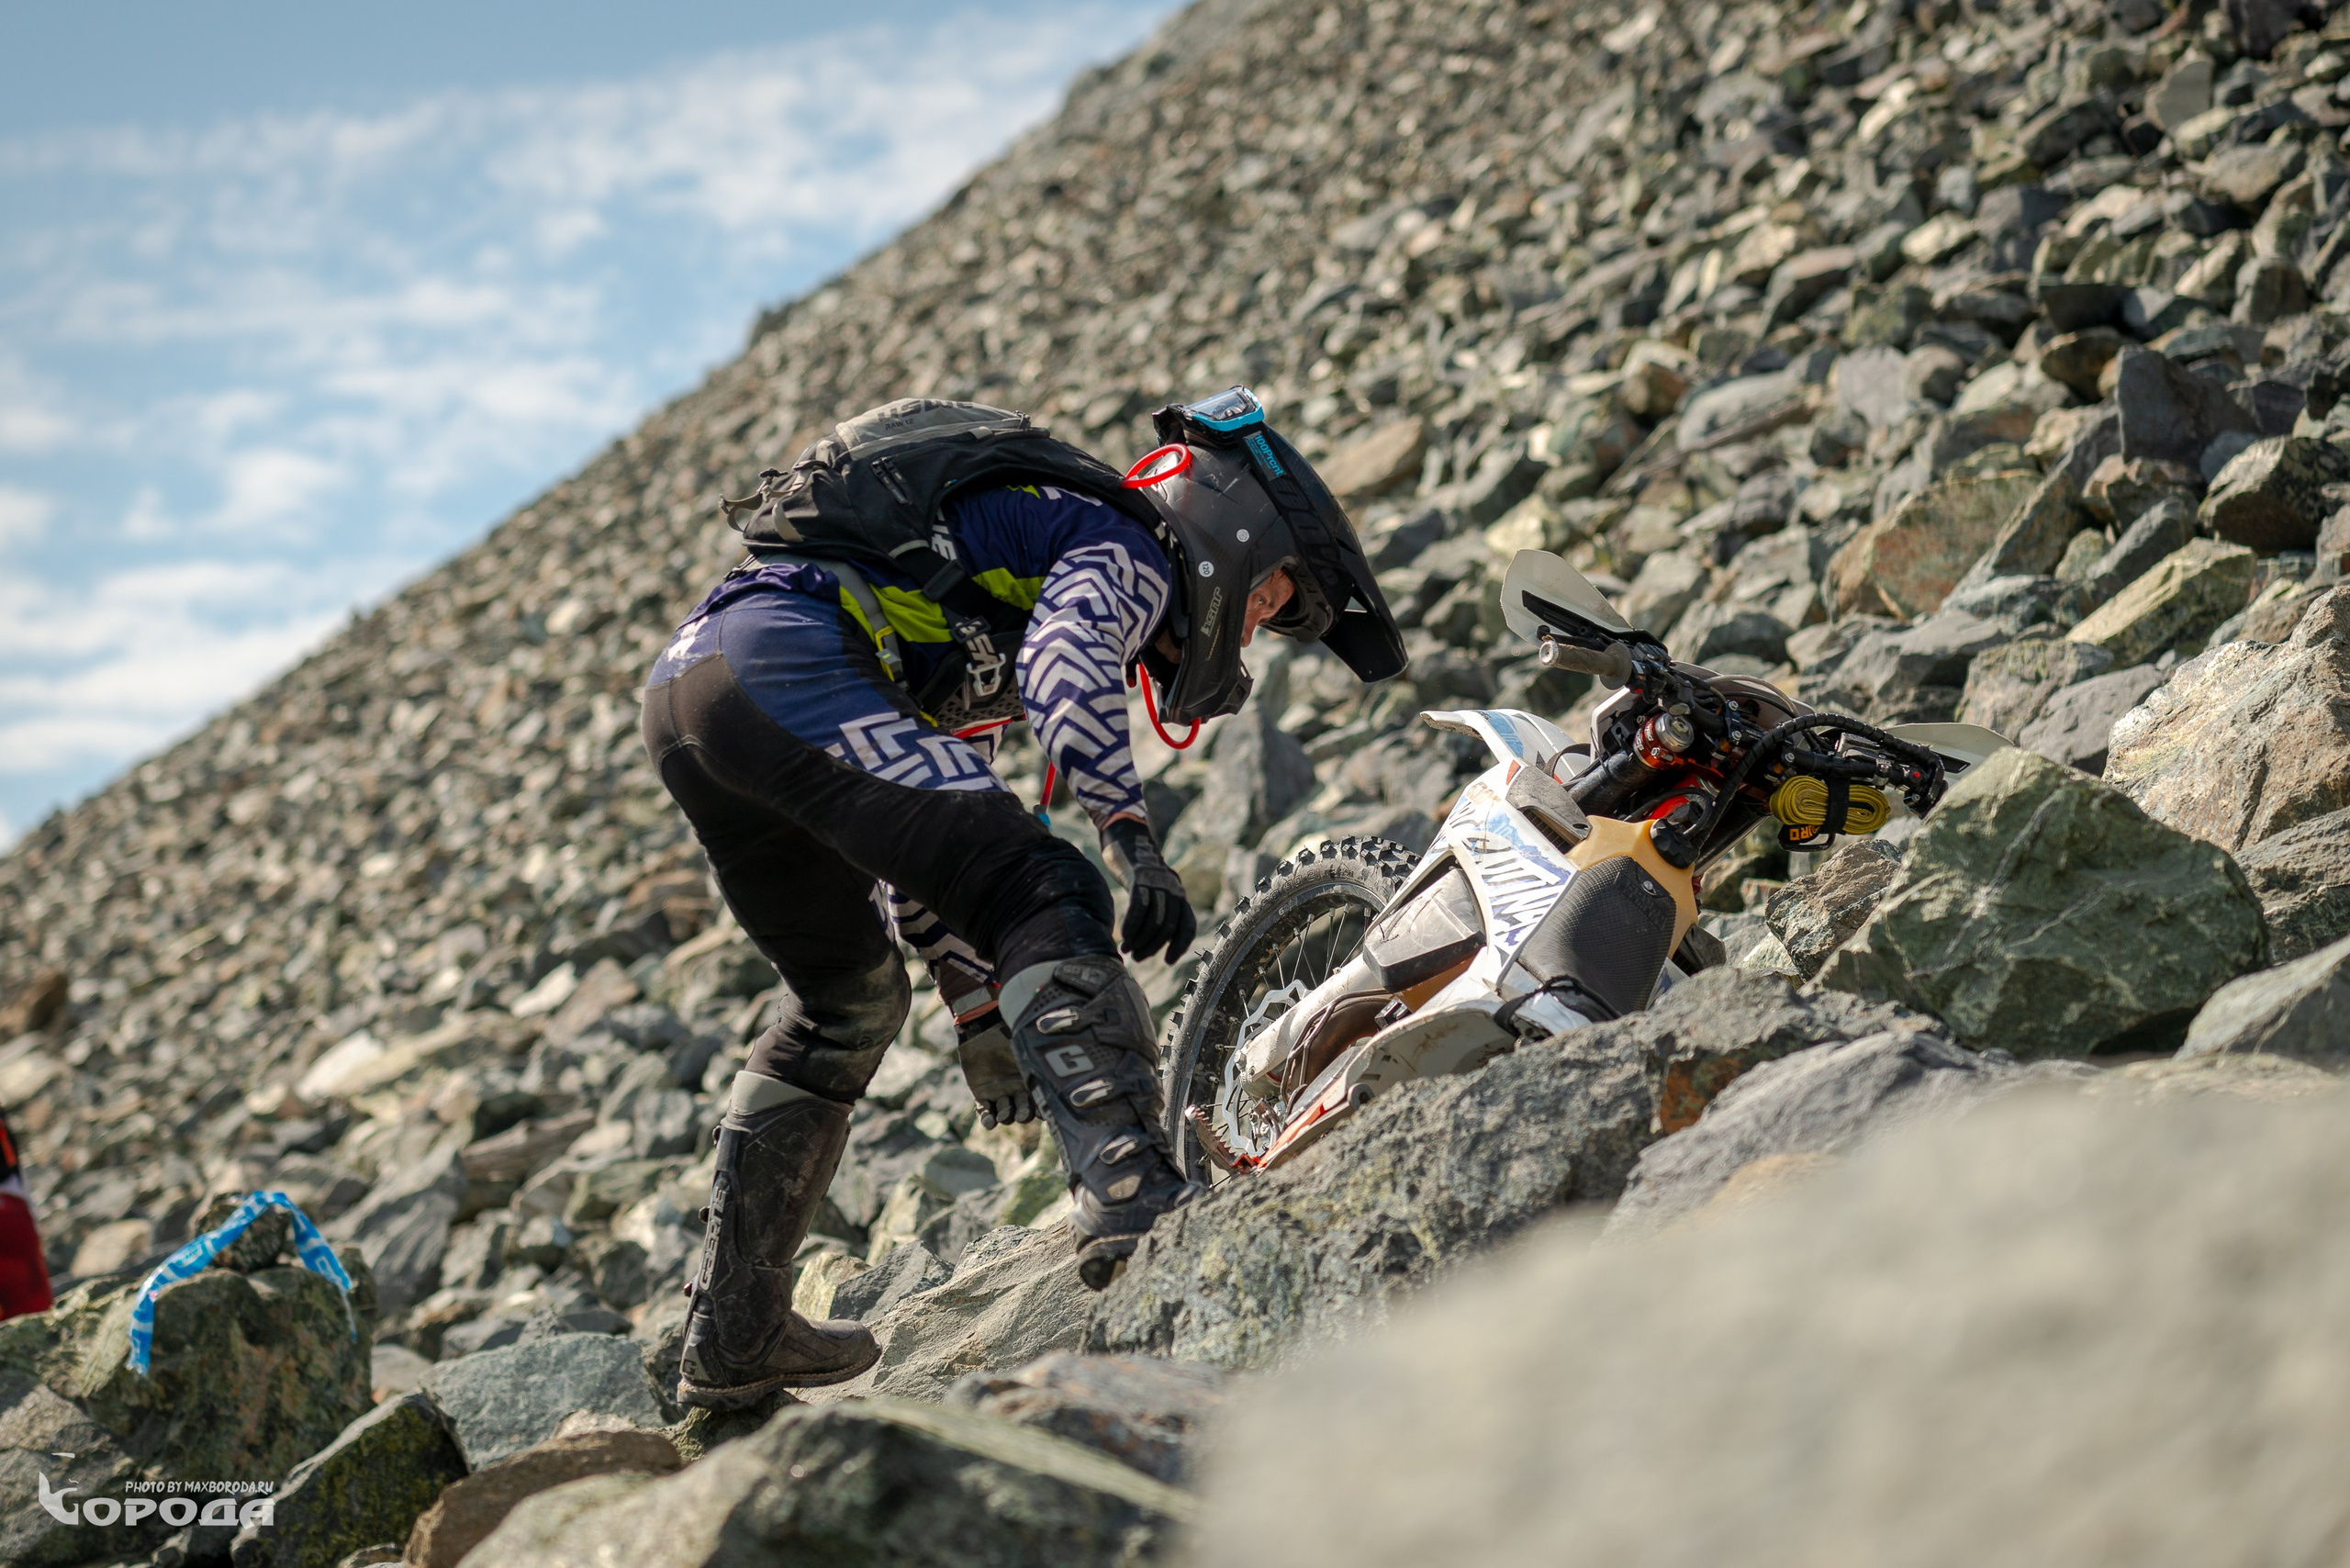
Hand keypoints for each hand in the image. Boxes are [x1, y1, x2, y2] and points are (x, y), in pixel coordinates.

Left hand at [955, 1009, 1033, 1127]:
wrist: (982, 1026)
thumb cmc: (1007, 1030)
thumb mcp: (1026, 1042)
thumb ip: (1037, 1052)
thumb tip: (1061, 1054)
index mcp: (1032, 1078)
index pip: (1041, 1099)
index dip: (1043, 1108)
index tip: (1044, 1113)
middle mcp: (1018, 1089)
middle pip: (1024, 1110)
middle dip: (1023, 1114)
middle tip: (1022, 1116)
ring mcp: (1000, 1093)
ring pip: (1005, 1113)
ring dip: (1005, 1117)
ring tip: (1003, 1117)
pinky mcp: (982, 1094)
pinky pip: (985, 1110)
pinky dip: (986, 1118)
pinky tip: (989, 1123)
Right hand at [1101, 817, 1197, 963]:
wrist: (1126, 837)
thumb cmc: (1137, 869)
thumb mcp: (1153, 888)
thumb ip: (1157, 909)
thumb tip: (1150, 940)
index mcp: (1178, 893)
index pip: (1187, 925)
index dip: (1179, 946)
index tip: (1167, 962)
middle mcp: (1172, 888)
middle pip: (1168, 927)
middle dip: (1153, 947)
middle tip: (1138, 958)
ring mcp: (1157, 882)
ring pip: (1154, 920)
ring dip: (1140, 941)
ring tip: (1128, 950)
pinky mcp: (1140, 878)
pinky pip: (1139, 908)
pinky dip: (1132, 926)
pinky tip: (1124, 936)